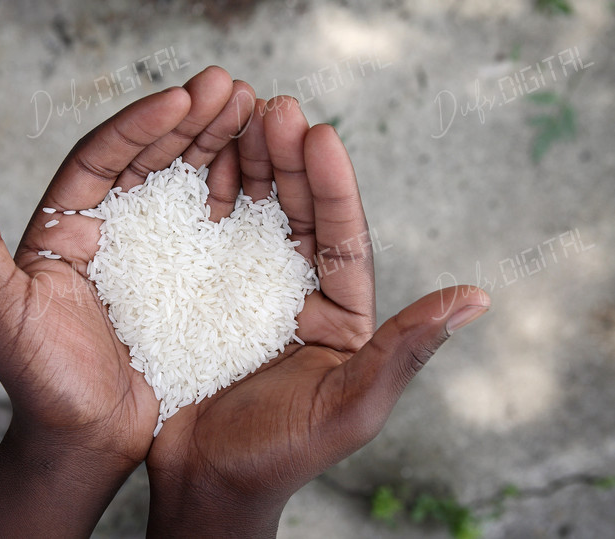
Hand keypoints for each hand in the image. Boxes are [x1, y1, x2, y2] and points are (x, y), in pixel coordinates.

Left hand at [0, 66, 255, 536]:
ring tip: (258, 114)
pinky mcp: (185, 282)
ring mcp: (152, 255)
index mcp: (65, 224)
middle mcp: (109, 229)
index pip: (102, 157)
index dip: (141, 124)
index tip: (182, 96)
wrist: (84, 439)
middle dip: (192, 120)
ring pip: (187, 186)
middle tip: (234, 87)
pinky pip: (213, 232)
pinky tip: (264, 176)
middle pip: (152, 159)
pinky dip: (238, 200)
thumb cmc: (37, 379)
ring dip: (220, 147)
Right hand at [145, 97, 490, 536]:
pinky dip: (203, 197)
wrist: (204, 480)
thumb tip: (476, 298)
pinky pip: (206, 237)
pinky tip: (195, 164)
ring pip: (254, 215)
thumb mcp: (349, 405)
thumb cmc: (278, 455)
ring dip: (248, 165)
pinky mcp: (203, 294)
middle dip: (287, 159)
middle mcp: (299, 292)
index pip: (344, 237)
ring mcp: (249, 290)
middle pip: (299, 213)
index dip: (334, 185)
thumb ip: (405, 350)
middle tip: (272, 108)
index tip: (320, 133)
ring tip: (234, 118)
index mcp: (340, 313)